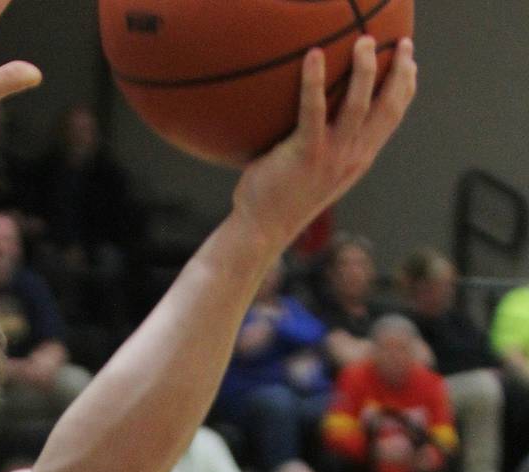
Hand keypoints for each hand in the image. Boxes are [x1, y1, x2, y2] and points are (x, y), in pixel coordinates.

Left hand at [233, 38, 415, 258]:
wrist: (261, 231)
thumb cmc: (281, 197)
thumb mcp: (316, 171)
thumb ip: (328, 145)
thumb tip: (322, 114)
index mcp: (358, 159)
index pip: (391, 118)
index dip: (405, 88)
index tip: (410, 62)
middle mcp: (351, 157)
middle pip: (387, 108)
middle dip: (399, 72)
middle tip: (402, 42)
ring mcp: (330, 157)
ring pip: (359, 105)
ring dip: (365, 70)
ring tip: (364, 42)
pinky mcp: (305, 154)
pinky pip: (313, 110)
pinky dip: (314, 81)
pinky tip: (313, 55)